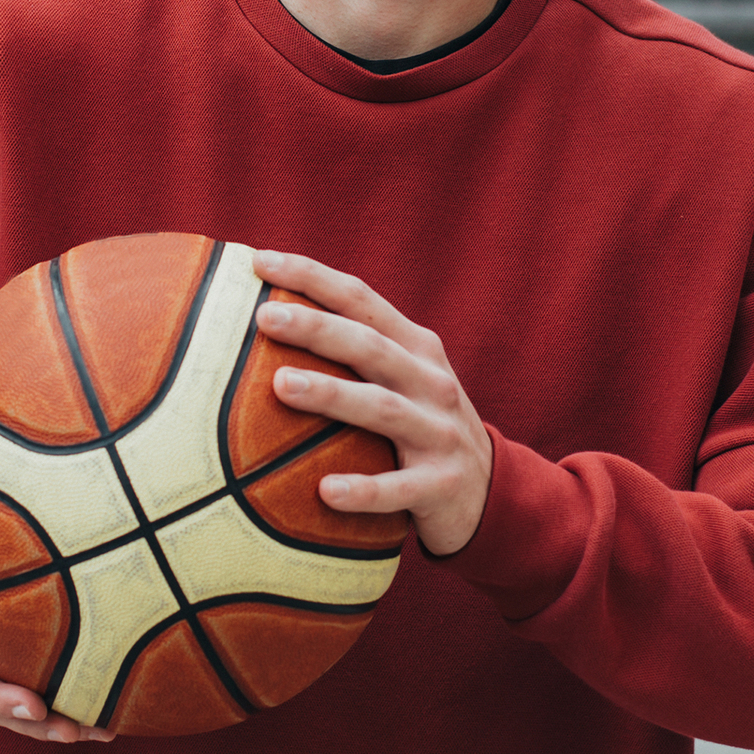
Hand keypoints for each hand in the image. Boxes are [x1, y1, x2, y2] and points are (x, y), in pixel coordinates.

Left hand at [252, 249, 495, 557]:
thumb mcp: (404, 378)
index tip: (260, 262)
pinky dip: (364, 489)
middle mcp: (431, 382)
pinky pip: (398, 489)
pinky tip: (325, 492)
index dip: (313, 277)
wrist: (493, 490)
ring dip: (332, 395)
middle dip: (317, 328)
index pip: (361, 300)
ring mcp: (438, 433)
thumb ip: (355, 351)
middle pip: (370, 347)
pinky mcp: (440, 485)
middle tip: (265, 317)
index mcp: (416, 348)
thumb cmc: (421, 424)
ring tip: (280, 385)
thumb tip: (265, 322)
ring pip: (383, 409)